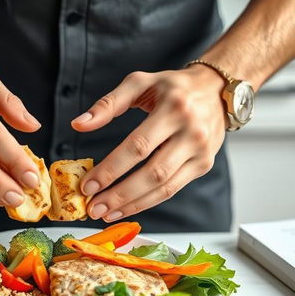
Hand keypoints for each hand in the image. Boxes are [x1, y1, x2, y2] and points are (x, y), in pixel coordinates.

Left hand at [72, 64, 226, 220]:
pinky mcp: (204, 165)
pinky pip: (172, 189)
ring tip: (105, 213)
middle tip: (93, 207)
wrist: (216, 90)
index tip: (88, 185)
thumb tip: (78, 124)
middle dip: (120, 195)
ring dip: (132, 204)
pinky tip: (126, 208)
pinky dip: (147, 202)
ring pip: (164, 187)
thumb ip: (107, 104)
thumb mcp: (139, 82)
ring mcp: (201, 152)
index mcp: (174, 108)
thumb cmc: (172, 86)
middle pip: (153, 173)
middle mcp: (191, 132)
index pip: (138, 146)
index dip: (112, 169)